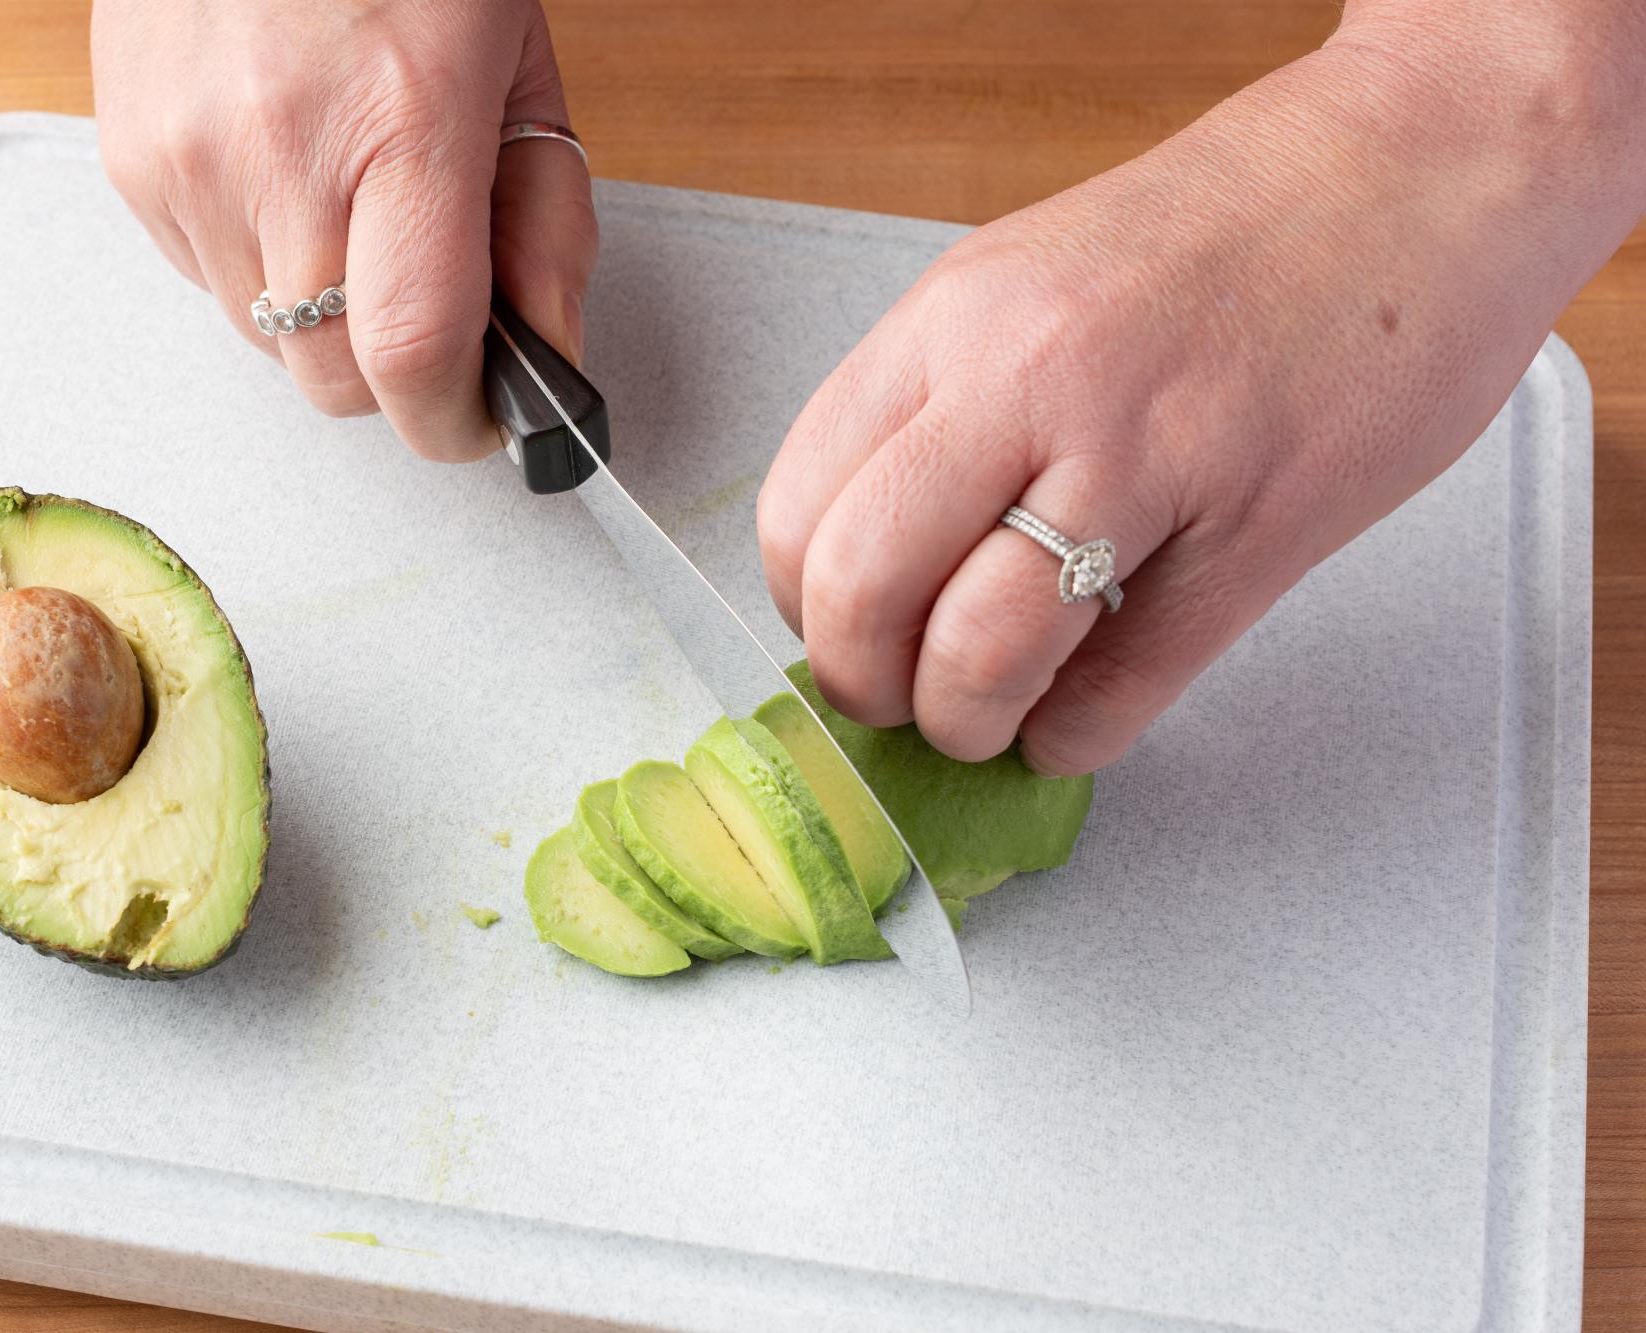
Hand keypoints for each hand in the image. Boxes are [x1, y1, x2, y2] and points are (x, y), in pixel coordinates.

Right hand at [92, 0, 596, 459]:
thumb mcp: (518, 67)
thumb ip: (547, 224)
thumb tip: (545, 355)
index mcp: (402, 119)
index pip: (412, 352)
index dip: (454, 422)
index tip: (482, 421)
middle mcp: (276, 150)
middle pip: (332, 379)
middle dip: (394, 376)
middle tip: (431, 308)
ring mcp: (186, 159)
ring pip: (266, 345)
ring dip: (324, 322)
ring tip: (353, 209)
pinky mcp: (129, 160)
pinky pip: (208, 282)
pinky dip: (261, 265)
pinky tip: (288, 177)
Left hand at [756, 7, 1644, 774]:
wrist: (1427, 164)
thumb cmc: (1230, 231)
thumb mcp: (1032, 282)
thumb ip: (947, 411)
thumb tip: (874, 564)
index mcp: (955, 321)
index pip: (798, 508)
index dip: (806, 607)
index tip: (845, 632)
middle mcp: (1029, 380)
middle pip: (861, 591)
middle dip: (865, 684)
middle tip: (902, 698)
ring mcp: (1146, 454)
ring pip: (979, 655)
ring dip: (968, 723)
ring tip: (991, 715)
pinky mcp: (1258, 528)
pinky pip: (1123, 690)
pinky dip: (1079, 736)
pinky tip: (1079, 717)